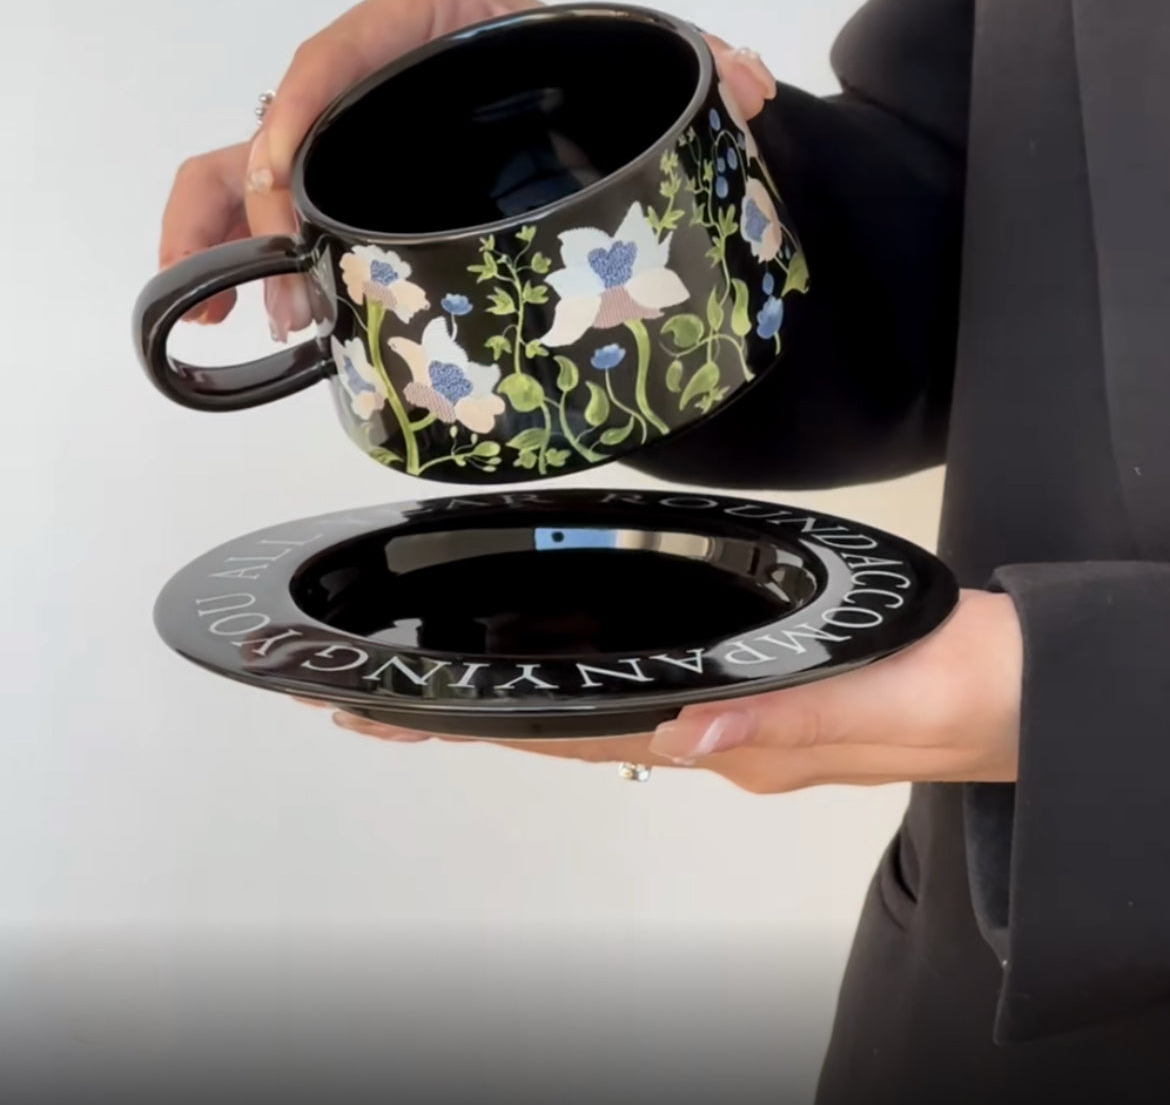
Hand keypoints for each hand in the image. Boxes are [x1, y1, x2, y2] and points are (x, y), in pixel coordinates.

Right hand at [158, 0, 776, 337]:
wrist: (582, 103)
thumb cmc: (590, 69)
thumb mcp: (638, 57)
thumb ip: (698, 65)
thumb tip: (740, 85)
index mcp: (434, 15)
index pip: (352, 41)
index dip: (308, 96)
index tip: (286, 165)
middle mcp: (378, 69)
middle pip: (290, 114)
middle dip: (263, 190)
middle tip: (281, 264)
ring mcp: (358, 132)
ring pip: (256, 162)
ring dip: (237, 234)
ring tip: (249, 316)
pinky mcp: (354, 182)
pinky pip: (277, 205)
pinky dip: (248, 253)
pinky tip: (257, 323)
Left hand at [318, 590, 1021, 791]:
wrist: (1002, 683)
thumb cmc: (945, 689)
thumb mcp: (870, 700)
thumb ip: (781, 720)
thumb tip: (685, 730)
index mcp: (727, 742)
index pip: (579, 734)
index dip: (485, 722)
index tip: (397, 714)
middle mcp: (712, 734)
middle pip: (568, 724)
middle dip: (470, 711)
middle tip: (373, 694)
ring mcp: (726, 716)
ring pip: (599, 707)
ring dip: (515, 693)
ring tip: (435, 676)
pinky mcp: (750, 685)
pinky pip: (645, 683)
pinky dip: (586, 672)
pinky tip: (560, 654)